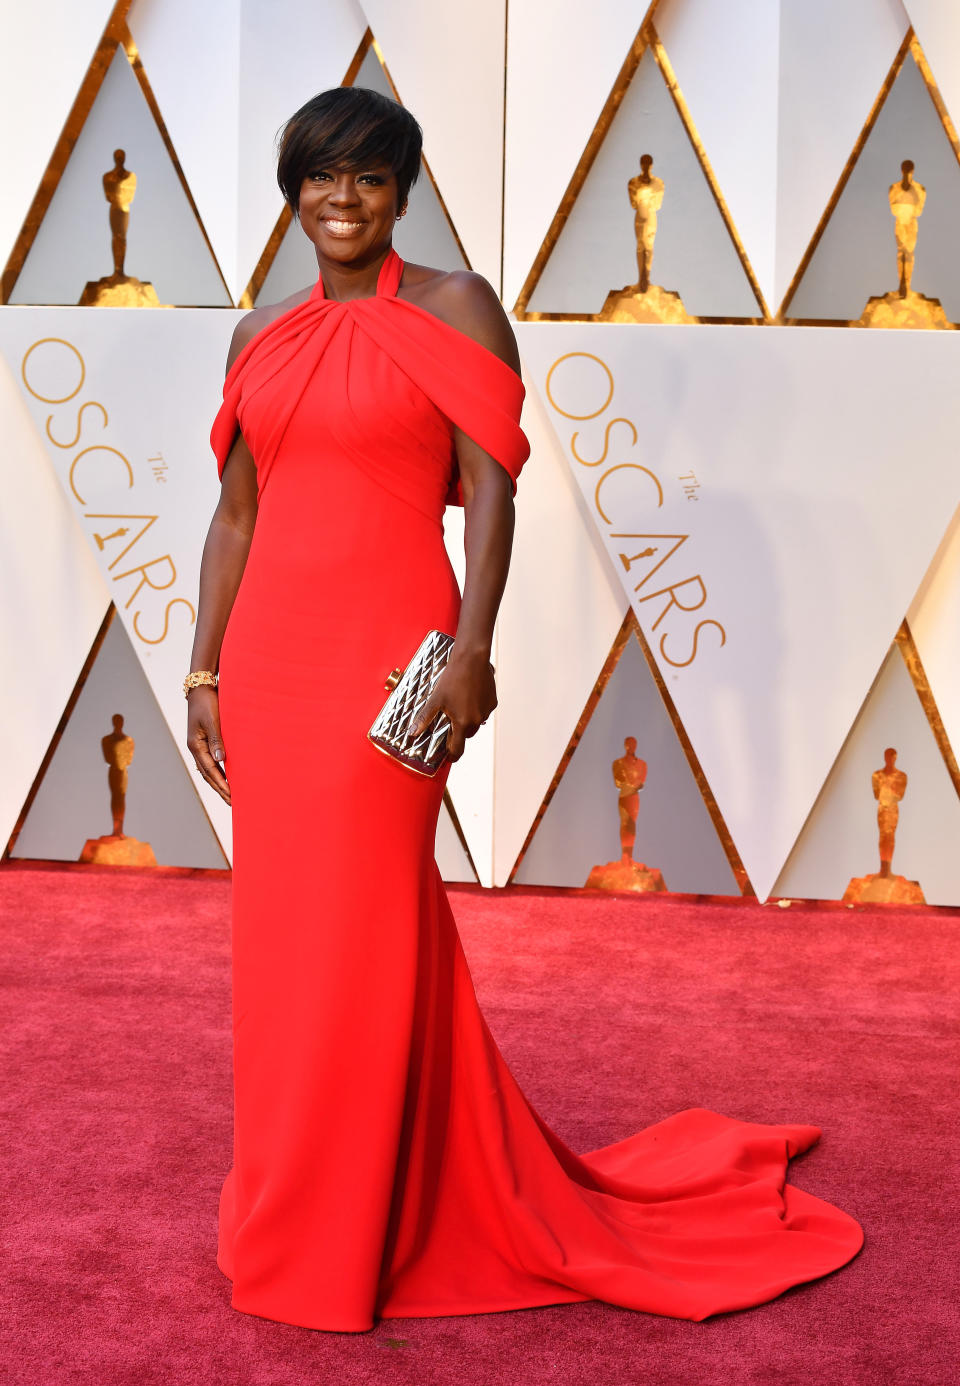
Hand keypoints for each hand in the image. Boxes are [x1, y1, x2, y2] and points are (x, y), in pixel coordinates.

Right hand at [186, 686, 230, 804]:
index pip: (210, 771)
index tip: (232, 796)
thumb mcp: (213, 720)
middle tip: (232, 803)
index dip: (221, 784)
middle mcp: (195, 748)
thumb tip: (220, 759)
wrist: (201, 688)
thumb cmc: (207, 702)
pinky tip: (225, 778)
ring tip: (229, 795)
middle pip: (208, 775)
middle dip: (220, 789)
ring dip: (219, 783)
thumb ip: (217, 739)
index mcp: (195, 745)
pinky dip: (218, 772)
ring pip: (208, 770)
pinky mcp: (203, 741)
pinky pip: (210, 762)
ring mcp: (198, 745)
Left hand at [409, 649, 495, 761]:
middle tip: (448, 721)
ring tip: (457, 705)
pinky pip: (483, 711)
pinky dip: (476, 708)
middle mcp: (477, 720)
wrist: (472, 659)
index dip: (452, 755)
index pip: (458, 749)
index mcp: (463, 722)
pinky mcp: (492, 701)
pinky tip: (467, 696)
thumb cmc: (453, 677)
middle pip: (466, 735)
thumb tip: (412, 733)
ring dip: (467, 719)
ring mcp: (486, 711)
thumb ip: (424, 718)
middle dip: (457, 732)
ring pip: (475, 722)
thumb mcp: (435, 699)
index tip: (448, 757)